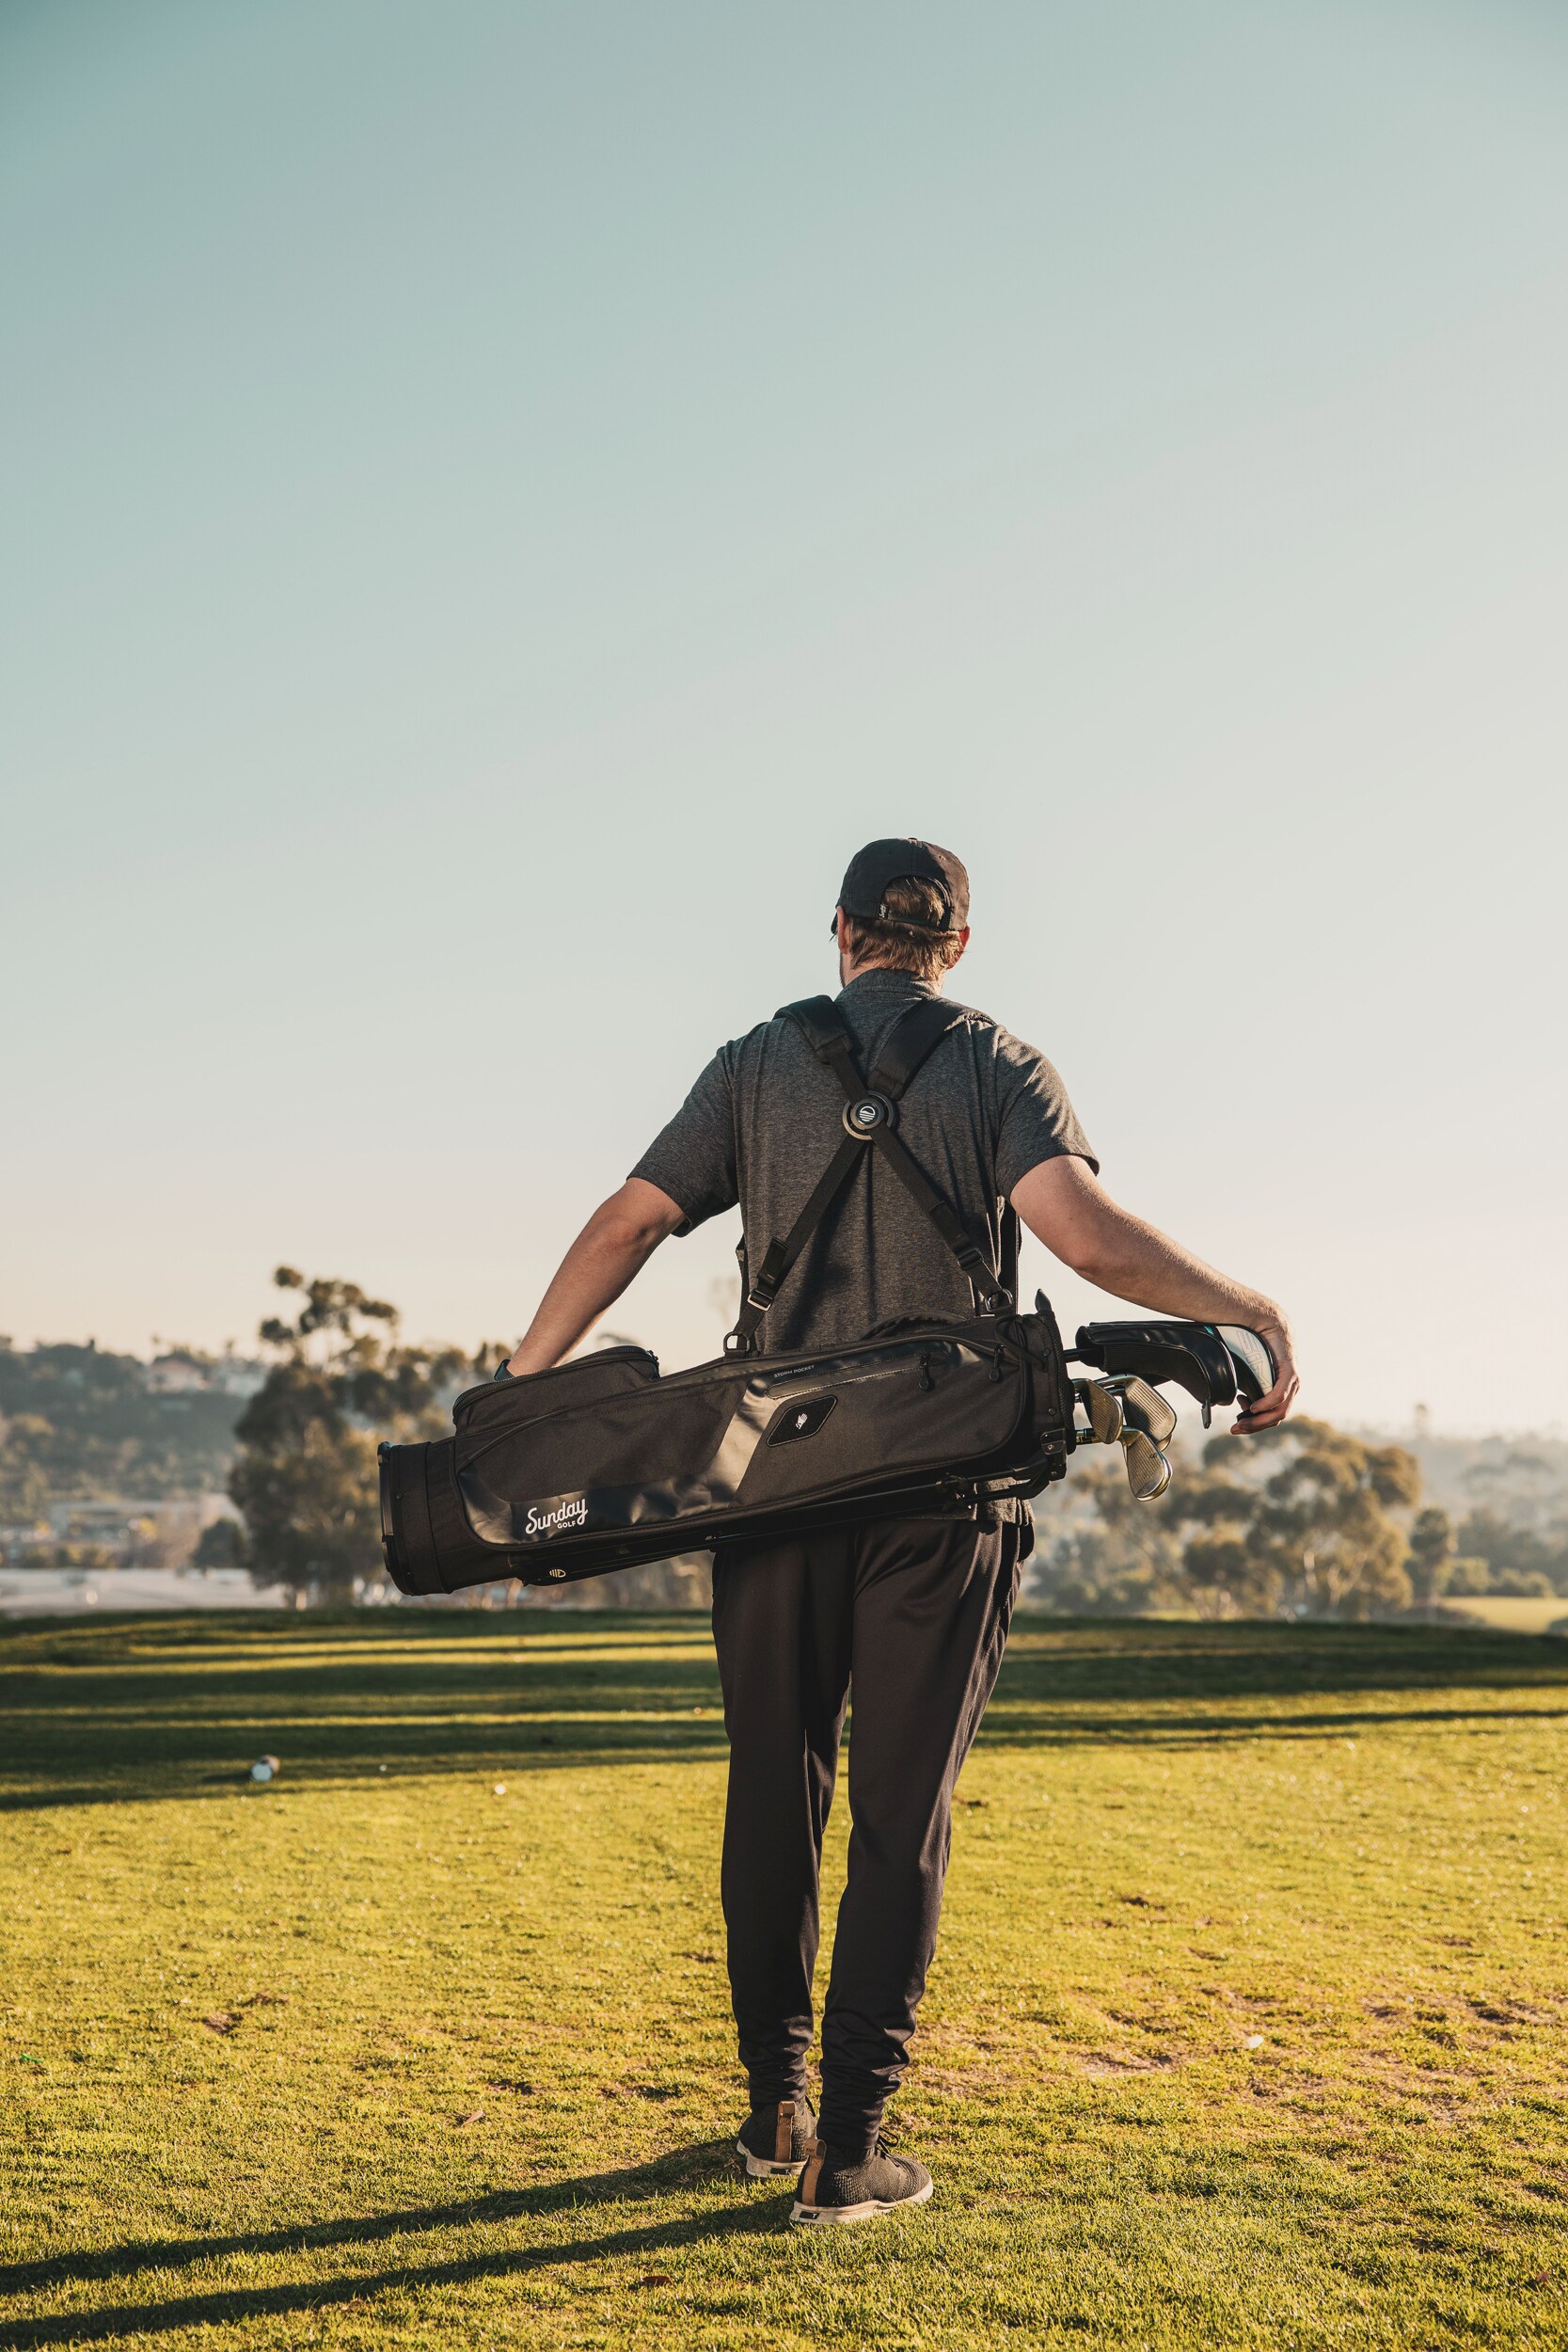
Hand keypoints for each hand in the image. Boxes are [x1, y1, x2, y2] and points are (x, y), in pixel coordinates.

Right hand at [1231, 1316, 1298, 1434]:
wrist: (1266, 1322)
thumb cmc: (1257, 1346)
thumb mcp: (1248, 1372)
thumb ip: (1245, 1387)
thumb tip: (1231, 1401)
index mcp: (1281, 1391)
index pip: (1270, 1417)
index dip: (1253, 1426)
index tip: (1235, 1426)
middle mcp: (1290, 1390)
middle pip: (1274, 1418)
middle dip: (1253, 1427)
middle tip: (1234, 1430)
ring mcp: (1292, 1383)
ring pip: (1279, 1412)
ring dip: (1259, 1420)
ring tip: (1241, 1422)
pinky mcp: (1290, 1373)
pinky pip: (1279, 1395)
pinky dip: (1266, 1404)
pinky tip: (1253, 1408)